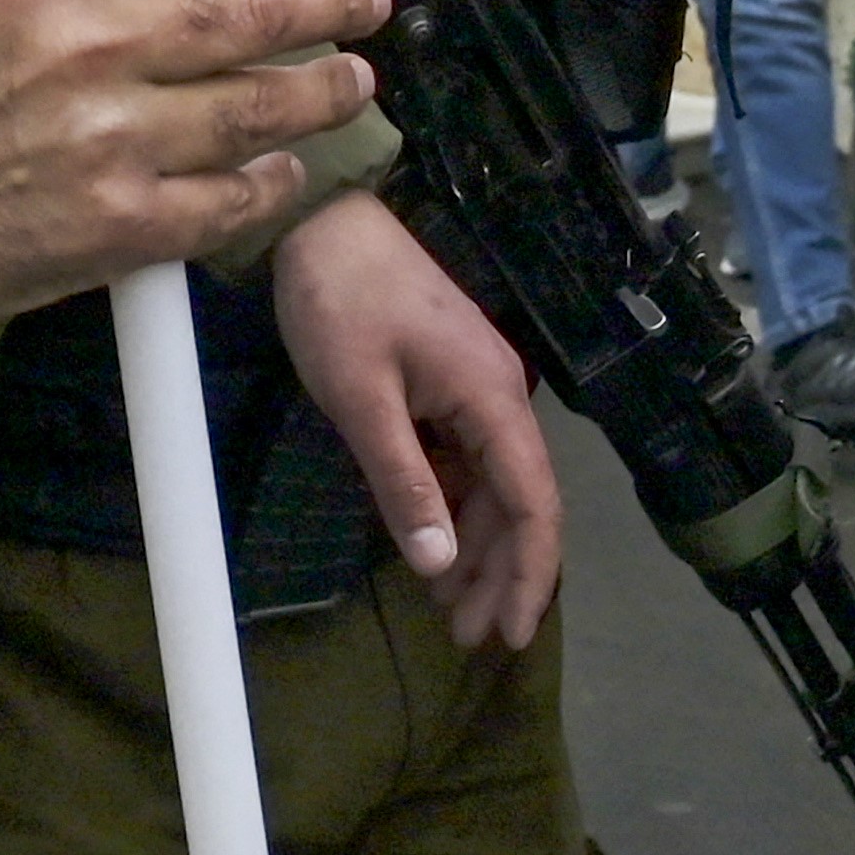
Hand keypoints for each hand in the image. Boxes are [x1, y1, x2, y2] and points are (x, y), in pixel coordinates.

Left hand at [273, 191, 560, 650]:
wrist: (319, 216)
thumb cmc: (337, 299)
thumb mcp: (360, 397)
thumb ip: (402, 480)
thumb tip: (440, 565)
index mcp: (493, 397)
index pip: (535, 504)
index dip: (531, 575)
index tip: (514, 634)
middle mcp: (499, 395)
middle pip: (519, 503)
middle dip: (500, 575)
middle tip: (468, 638)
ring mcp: (473, 387)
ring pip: (492, 485)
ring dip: (475, 547)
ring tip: (449, 609)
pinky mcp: (445, 382)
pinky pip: (465, 459)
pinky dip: (453, 507)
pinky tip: (432, 545)